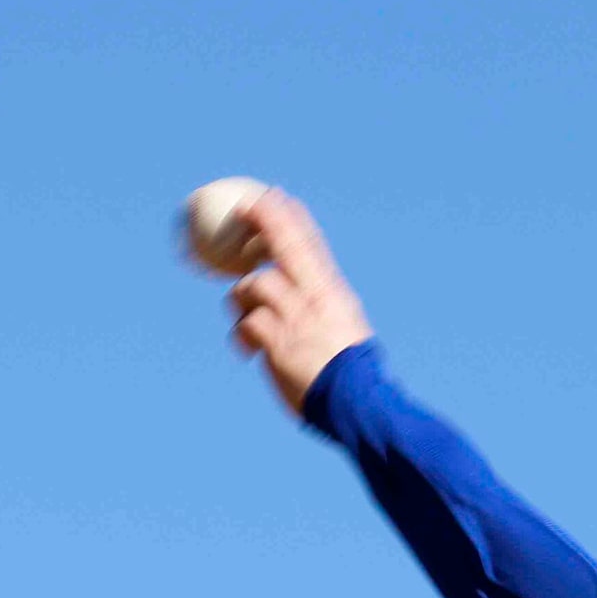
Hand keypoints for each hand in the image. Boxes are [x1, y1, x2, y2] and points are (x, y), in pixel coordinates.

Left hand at [226, 189, 373, 416]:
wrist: (356, 401)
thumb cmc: (348, 371)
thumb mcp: (342, 327)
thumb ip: (317, 306)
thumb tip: (289, 296)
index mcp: (332, 292)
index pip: (311, 244)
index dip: (291, 217)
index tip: (275, 196)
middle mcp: (315, 297)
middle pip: (286, 245)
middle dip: (264, 220)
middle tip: (243, 208)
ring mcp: (297, 317)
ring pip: (254, 285)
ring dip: (242, 300)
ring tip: (245, 319)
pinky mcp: (278, 342)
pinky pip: (246, 324)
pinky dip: (241, 335)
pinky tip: (246, 351)